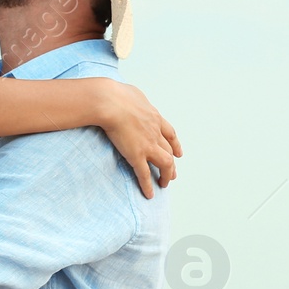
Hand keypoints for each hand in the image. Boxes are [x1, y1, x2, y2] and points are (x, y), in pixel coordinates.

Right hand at [100, 80, 180, 197]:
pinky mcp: (136, 154)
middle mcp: (155, 132)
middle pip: (169, 151)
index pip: (169, 133)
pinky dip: (148, 185)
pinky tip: (149, 194)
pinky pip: (144, 174)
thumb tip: (131, 99)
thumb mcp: (133, 93)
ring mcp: (148, 144)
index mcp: (154, 117)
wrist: (109, 101)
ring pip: (164, 163)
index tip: (179, 153)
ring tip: (164, 185)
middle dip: (172, 164)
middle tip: (173, 174)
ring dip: (166, 175)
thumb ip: (136, 100)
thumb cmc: (115, 94)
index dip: (175, 144)